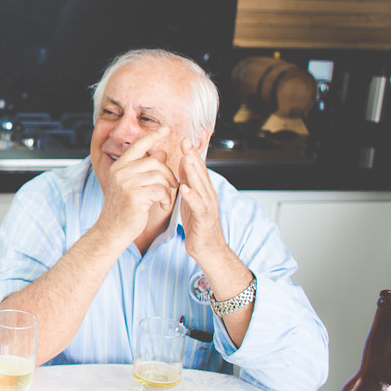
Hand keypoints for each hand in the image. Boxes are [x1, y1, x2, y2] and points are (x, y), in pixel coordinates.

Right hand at [94, 126, 177, 247]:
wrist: (112, 231)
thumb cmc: (123, 210)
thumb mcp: (131, 185)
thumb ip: (144, 168)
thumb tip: (162, 152)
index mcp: (119, 166)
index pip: (138, 145)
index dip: (153, 136)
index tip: (165, 129)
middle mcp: (121, 171)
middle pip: (155, 162)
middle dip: (168, 174)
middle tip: (172, 186)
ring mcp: (127, 182)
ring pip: (160, 176)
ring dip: (168, 188)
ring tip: (165, 199)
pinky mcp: (135, 195)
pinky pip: (160, 189)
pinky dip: (166, 198)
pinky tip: (162, 206)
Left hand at [177, 138, 227, 261]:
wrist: (209, 250)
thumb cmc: (198, 226)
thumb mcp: (191, 201)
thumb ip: (188, 183)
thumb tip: (182, 165)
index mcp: (203, 191)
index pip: (198, 169)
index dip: (191, 154)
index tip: (182, 139)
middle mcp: (208, 196)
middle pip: (201, 173)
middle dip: (193, 157)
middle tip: (185, 141)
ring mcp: (208, 206)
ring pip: (201, 186)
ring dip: (194, 171)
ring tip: (186, 158)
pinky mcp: (205, 219)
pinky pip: (198, 205)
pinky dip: (192, 196)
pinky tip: (184, 188)